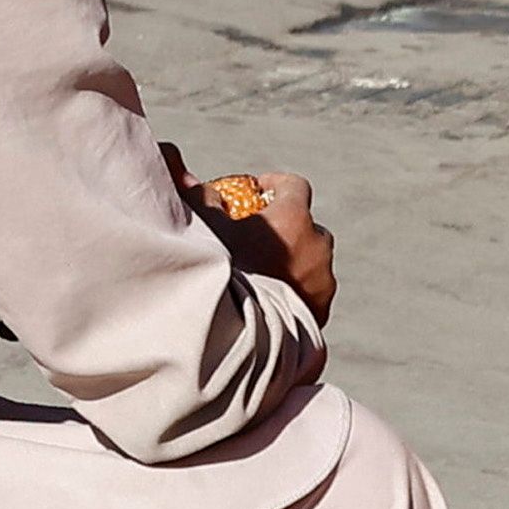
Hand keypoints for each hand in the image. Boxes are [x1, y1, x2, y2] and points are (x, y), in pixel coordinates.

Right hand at [193, 168, 337, 322]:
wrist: (238, 333)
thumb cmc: (217, 272)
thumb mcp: (201, 227)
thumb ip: (197, 196)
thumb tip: (185, 175)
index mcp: (293, 219)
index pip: (295, 185)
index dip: (273, 184)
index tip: (253, 192)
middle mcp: (317, 245)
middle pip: (307, 224)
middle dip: (286, 226)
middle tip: (255, 237)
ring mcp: (323, 279)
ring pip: (313, 260)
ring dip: (293, 259)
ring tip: (261, 273)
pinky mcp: (322, 309)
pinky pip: (312, 291)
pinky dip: (296, 289)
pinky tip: (268, 299)